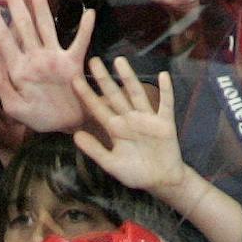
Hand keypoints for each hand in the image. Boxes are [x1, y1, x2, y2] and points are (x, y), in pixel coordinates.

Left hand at [0, 0, 96, 134]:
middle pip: (23, 24)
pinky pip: (79, 43)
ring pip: (45, 26)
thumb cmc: (40, 118)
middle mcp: (35, 57)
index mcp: (19, 69)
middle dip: (15, 2)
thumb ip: (1, 85)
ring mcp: (53, 58)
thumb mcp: (15, 108)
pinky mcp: (72, 63)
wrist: (65, 126)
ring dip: (40, 4)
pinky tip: (88, 13)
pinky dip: (84, 29)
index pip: (4, 40)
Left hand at [73, 58, 185, 198]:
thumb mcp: (112, 164)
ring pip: (136, 94)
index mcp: (115, 129)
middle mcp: (129, 119)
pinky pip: (166, 104)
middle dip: (104, 79)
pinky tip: (163, 76)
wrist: (160, 180)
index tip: (74, 80)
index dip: (87, 95)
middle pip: (115, 95)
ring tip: (119, 61)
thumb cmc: (135, 173)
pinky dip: (166, 90)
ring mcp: (147, 118)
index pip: (98, 109)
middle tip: (93, 61)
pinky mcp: (164, 122)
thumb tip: (75, 136)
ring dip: (129, 78)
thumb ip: (95, 150)